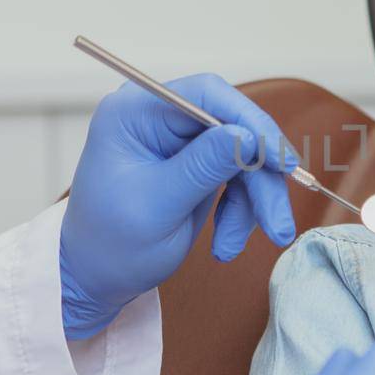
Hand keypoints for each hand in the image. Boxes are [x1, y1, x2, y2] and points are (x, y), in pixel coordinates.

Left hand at [59, 73, 297, 337]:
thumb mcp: (159, 208)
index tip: (279, 161)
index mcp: (135, 114)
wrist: (95, 279)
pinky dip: (241, 210)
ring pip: (242, 157)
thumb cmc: (109, 246)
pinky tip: (225, 242)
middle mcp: (158, 118)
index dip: (250, 122)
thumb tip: (247, 136)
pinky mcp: (194, 166)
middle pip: (233, 127)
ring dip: (252, 202)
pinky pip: (237, 177)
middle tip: (276, 222)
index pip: (207, 95)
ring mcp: (178, 143)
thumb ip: (204, 167)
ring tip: (232, 246)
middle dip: (258, 178)